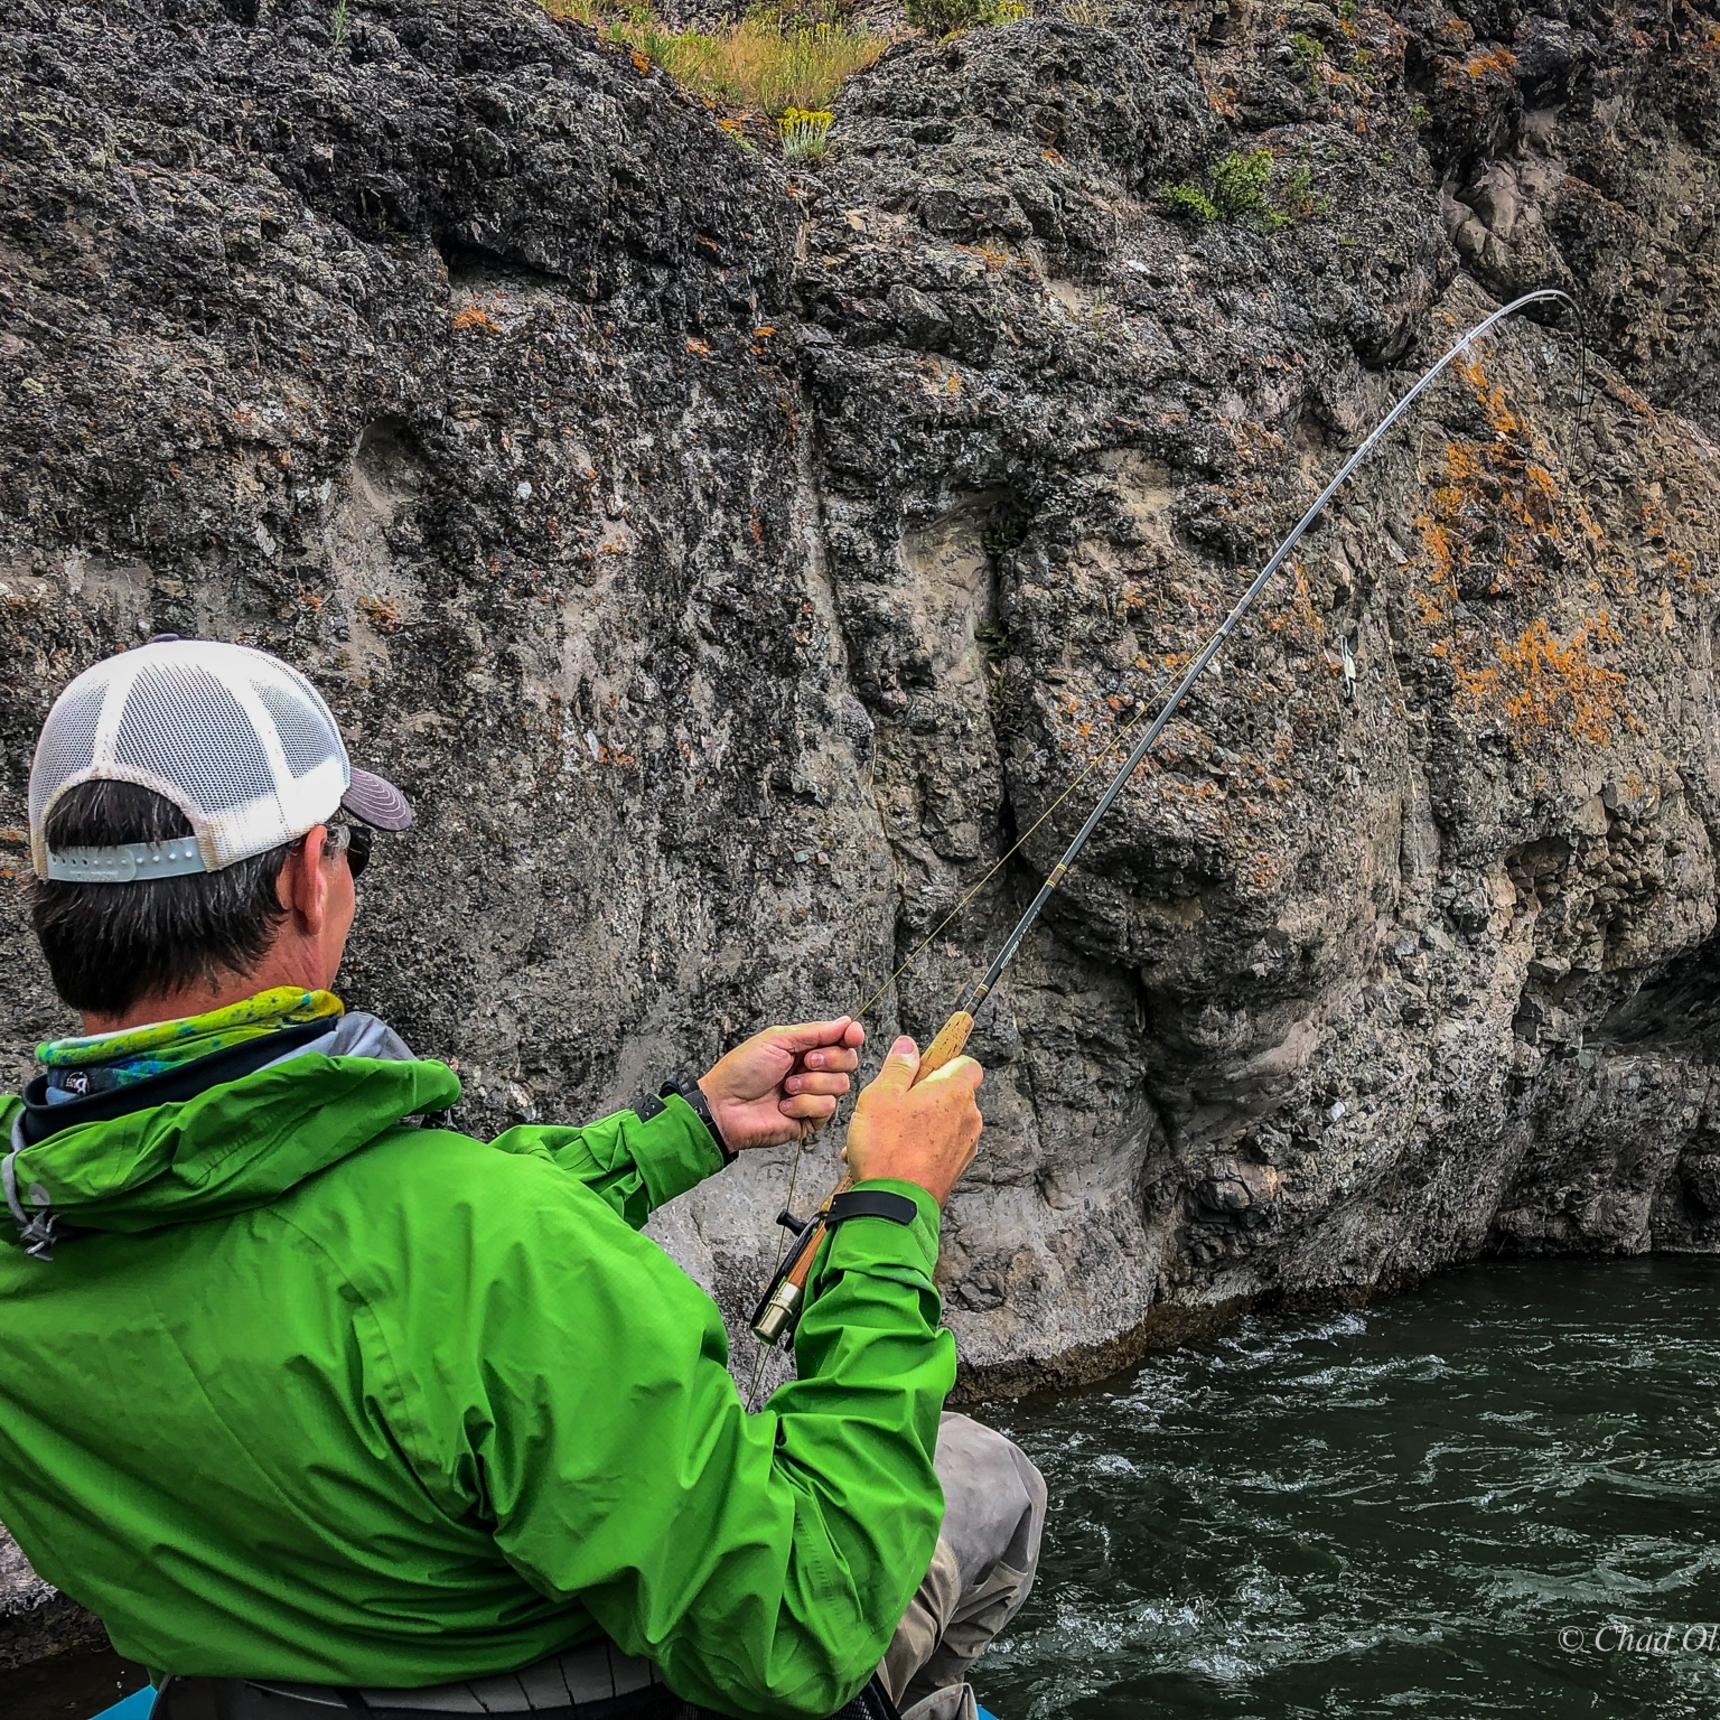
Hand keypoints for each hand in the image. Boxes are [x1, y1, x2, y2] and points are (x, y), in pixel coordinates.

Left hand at [697, 1017, 865, 1151]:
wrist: (725, 1106)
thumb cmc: (742, 1070)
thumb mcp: (777, 1039)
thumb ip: (815, 1031)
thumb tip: (846, 1022)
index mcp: (806, 1048)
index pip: (842, 1040)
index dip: (852, 1036)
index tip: (852, 1035)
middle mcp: (814, 1071)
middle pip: (848, 1061)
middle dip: (829, 1060)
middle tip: (807, 1061)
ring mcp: (813, 1095)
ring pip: (841, 1085)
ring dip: (811, 1084)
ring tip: (786, 1086)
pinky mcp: (811, 1120)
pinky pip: (827, 1107)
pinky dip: (804, 1104)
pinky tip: (784, 1105)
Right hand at [843, 1034, 983, 1207]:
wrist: (894, 1205)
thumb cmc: (886, 1149)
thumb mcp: (880, 1095)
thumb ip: (899, 1066)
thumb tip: (908, 1046)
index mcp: (955, 1091)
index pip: (966, 1063)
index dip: (943, 1063)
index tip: (920, 1069)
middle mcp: (968, 1117)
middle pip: (952, 1093)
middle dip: (924, 1095)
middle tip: (892, 1105)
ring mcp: (965, 1145)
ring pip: (943, 1121)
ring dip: (918, 1123)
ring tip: (883, 1136)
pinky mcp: (956, 1168)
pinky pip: (939, 1146)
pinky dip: (920, 1146)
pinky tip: (890, 1155)